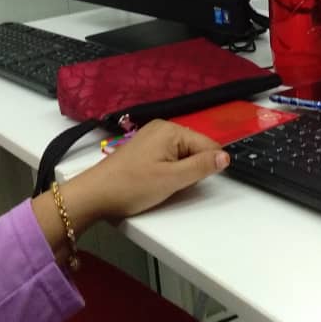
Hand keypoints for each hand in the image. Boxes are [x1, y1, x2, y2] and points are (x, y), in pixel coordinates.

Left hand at [70, 120, 229, 222]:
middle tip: (174, 185)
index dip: (208, 166)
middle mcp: (162, 127)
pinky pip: (168, 156)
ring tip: (162, 184)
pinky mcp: (143, 148)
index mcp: (171, 130)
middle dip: (192, 169)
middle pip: (195, 148)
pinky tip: (156, 181)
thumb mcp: (172, 179)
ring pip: (182, 154)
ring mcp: (151, 136)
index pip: (208, 145)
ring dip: (180, 171)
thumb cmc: (132, 186)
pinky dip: (168, 170)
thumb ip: (201, 167)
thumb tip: (226, 157)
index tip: (195, 183)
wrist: (94, 194)